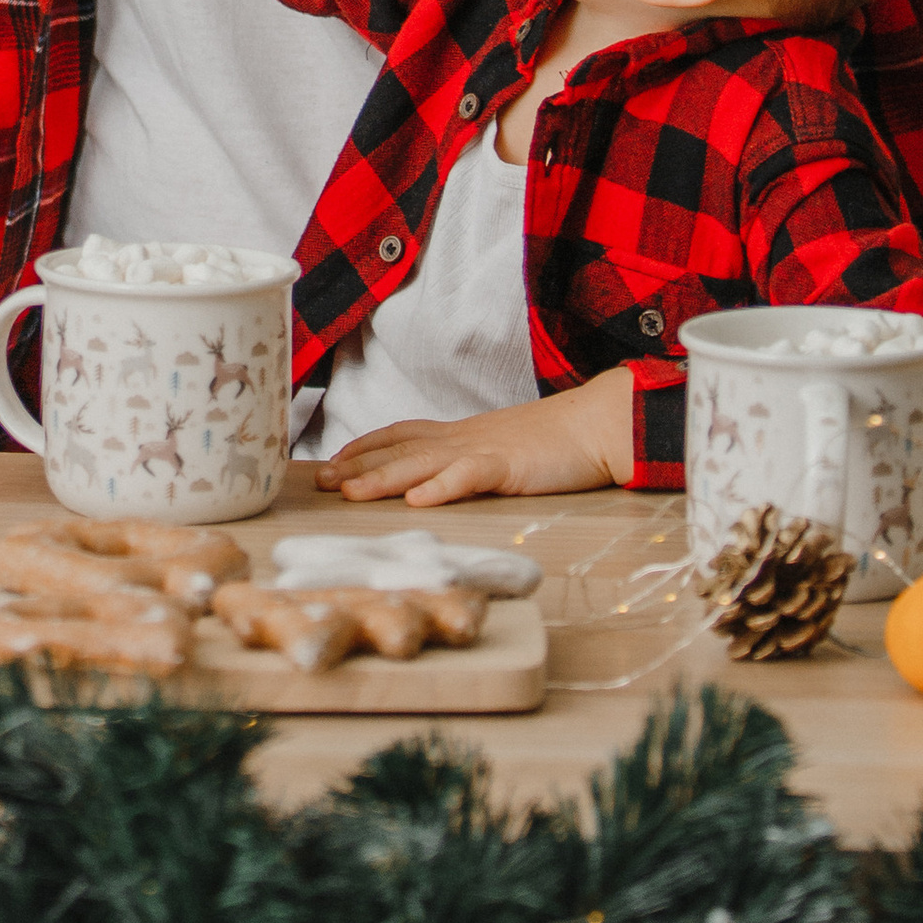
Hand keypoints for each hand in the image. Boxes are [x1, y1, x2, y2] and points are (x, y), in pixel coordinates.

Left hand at [315, 368, 634, 504]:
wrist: (601, 422)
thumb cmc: (560, 441)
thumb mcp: (504, 448)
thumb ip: (473, 460)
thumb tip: (444, 478)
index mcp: (463, 434)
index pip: (403, 434)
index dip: (366, 446)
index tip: (335, 460)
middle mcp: (464, 437)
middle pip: (400, 449)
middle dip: (358, 465)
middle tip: (321, 482)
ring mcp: (485, 450)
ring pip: (422, 463)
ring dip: (382, 478)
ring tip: (350, 492)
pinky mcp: (510, 466)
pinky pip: (470, 476)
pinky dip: (442, 487)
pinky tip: (419, 500)